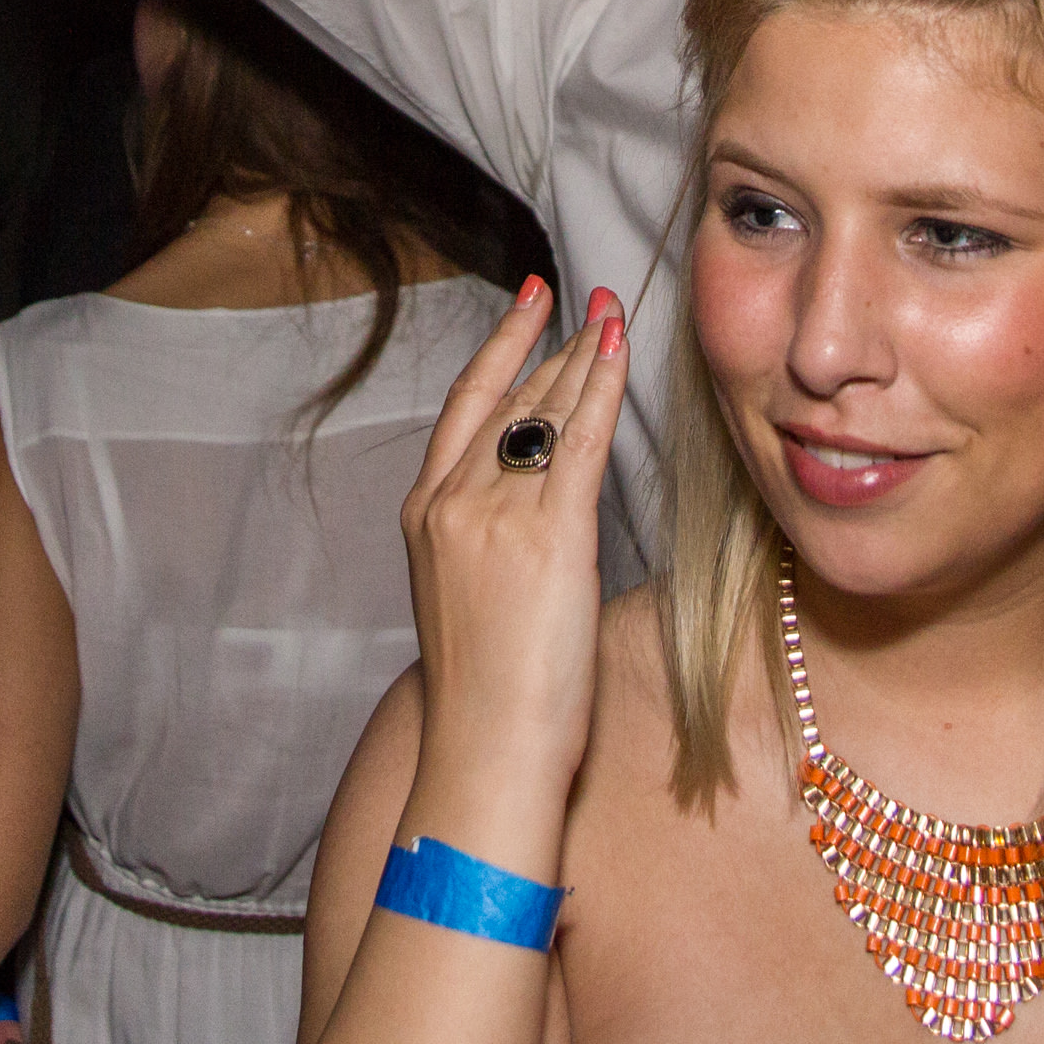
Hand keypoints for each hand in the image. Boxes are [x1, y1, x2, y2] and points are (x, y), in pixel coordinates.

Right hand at [398, 280, 629, 856]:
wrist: (486, 749)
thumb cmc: (486, 699)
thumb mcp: (468, 601)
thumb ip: (492, 544)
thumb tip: (537, 518)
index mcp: (425, 516)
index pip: (466, 411)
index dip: (498, 350)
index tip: (526, 307)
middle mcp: (451, 501)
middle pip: (507, 398)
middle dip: (549, 340)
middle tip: (583, 294)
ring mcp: (496, 515)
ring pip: (546, 411)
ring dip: (584, 355)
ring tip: (611, 313)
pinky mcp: (549, 535)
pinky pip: (582, 441)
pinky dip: (602, 388)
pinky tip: (619, 353)